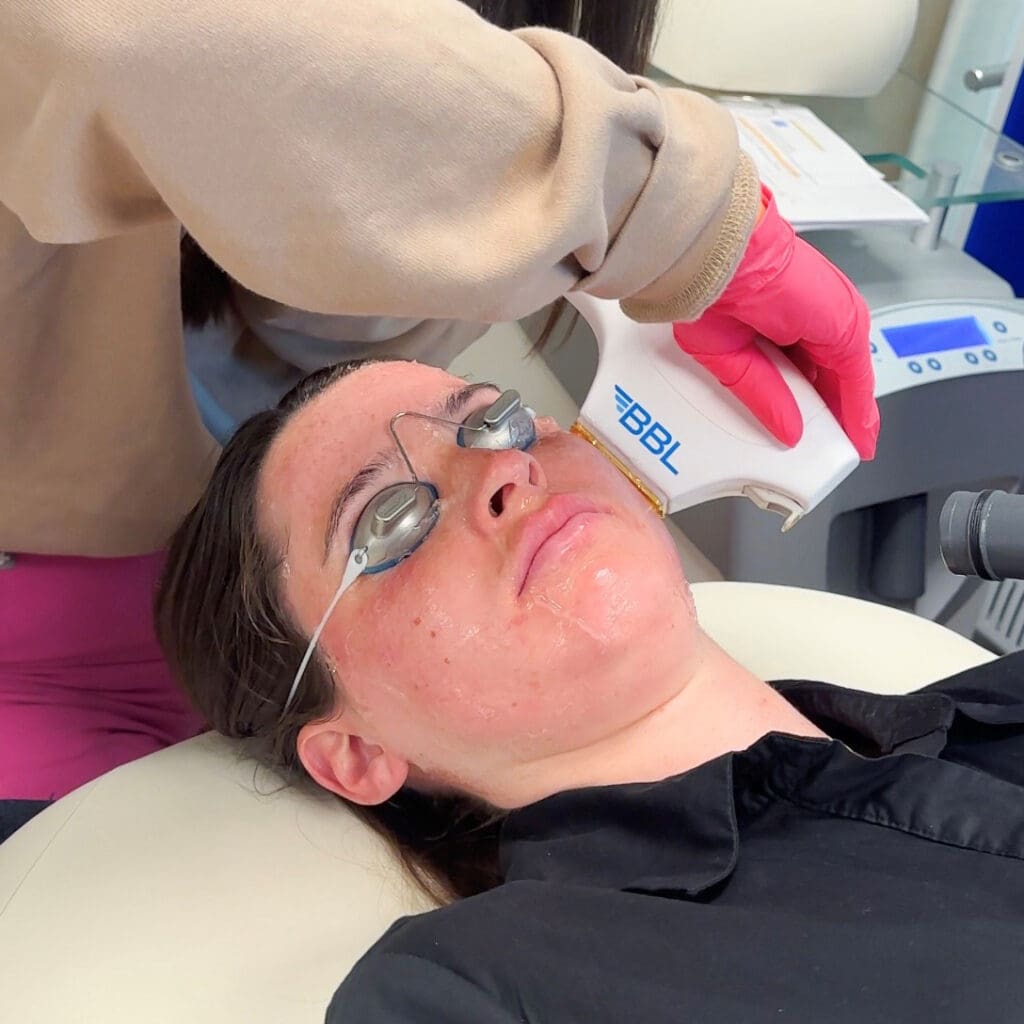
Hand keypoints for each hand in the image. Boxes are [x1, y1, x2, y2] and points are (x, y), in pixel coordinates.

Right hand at [672, 186, 879, 459]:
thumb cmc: (712, 292)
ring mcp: (831, 323)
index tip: (805, 424)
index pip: (801, 365)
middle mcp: (810, 318)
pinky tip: (858, 436)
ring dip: (848, 414)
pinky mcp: (846, 331)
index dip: (805, 397)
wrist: (722, 262)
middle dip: (832, 410)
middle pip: (829, 374)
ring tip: (848, 445)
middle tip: (831, 442)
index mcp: (779, 317)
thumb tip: (786, 430)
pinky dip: (858, 412)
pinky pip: (855, 382)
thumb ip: (763, 394)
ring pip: (846, 380)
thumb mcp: (733, 359)